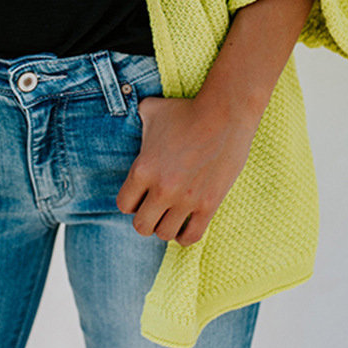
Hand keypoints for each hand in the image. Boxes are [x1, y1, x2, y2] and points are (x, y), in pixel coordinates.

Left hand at [115, 93, 258, 246]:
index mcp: (143, 169)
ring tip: (171, 215)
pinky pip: (191, 237)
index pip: (123, 205)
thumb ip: (135, 117)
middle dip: (145, 218)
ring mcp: (186, 200)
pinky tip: (185, 224)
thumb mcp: (151, 110)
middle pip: (141, 226)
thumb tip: (130, 113)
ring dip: (165, 226)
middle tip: (154, 208)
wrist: (224, 115)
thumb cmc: (186, 111)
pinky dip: (185, 236)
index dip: (130, 201)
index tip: (140, 195)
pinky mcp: (208, 205)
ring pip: (164, 234)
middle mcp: (161, 189)